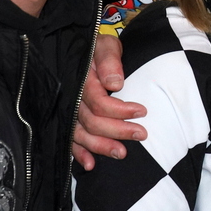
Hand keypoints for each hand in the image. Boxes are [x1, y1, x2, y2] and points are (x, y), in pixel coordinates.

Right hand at [73, 36, 146, 169]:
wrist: (84, 51)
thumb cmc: (99, 48)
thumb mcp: (106, 45)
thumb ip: (109, 60)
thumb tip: (116, 83)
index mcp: (82, 80)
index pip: (99, 102)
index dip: (121, 110)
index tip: (142, 111)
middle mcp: (73, 98)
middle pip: (91, 122)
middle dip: (118, 131)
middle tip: (141, 134)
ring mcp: (68, 111)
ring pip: (81, 135)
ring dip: (101, 147)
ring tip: (122, 154)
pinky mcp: (68, 121)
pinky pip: (70, 140)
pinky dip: (79, 154)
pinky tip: (90, 165)